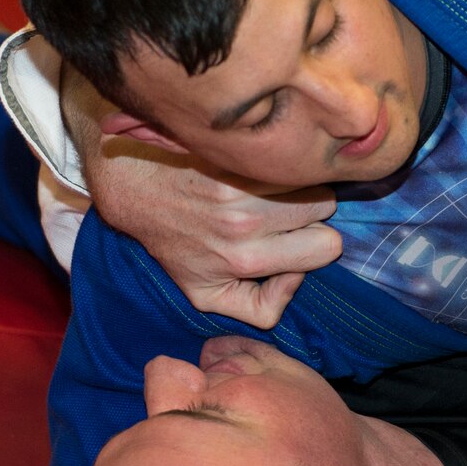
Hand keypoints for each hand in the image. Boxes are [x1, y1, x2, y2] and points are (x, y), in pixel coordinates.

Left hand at [90, 145, 341, 327]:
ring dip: (296, 183)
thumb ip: (261, 309)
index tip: (293, 240)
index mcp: (246, 259)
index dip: (316, 242)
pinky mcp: (230, 156)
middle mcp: (245, 222)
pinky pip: (282, 157)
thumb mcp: (208, 297)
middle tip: (282, 213)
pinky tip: (255, 171)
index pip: (327, 245)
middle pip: (325, 206)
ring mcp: (238, 185)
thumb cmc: (178, 247)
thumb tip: (296, 278)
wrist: (139, 194)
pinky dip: (276, 163)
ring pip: (307, 177)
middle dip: (311, 210)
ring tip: (269, 191)